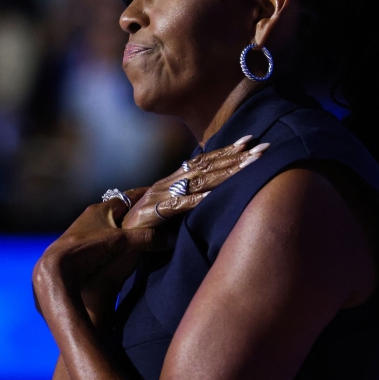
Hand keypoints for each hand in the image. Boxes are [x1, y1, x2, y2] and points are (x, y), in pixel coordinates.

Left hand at [33, 193, 159, 322]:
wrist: (57, 270)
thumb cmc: (88, 248)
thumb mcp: (121, 241)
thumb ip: (146, 238)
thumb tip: (171, 239)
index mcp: (101, 208)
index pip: (129, 197)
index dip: (145, 198)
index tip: (160, 198)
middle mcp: (92, 216)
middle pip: (121, 212)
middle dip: (136, 215)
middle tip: (155, 220)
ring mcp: (85, 232)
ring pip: (112, 227)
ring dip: (125, 231)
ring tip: (143, 237)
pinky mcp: (81, 247)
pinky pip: (105, 240)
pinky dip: (115, 243)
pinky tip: (123, 252)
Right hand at [122, 135, 268, 228]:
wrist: (115, 238)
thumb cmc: (146, 225)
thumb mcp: (172, 209)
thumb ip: (189, 199)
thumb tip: (213, 195)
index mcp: (174, 179)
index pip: (204, 159)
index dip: (227, 150)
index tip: (250, 140)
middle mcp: (169, 182)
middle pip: (208, 165)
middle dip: (237, 156)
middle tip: (263, 148)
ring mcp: (162, 195)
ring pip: (200, 180)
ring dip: (227, 172)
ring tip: (250, 165)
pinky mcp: (154, 212)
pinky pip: (181, 205)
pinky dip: (199, 199)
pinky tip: (217, 195)